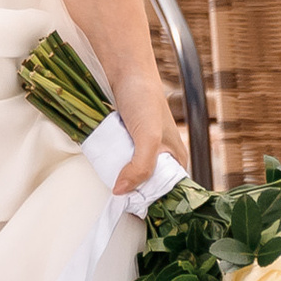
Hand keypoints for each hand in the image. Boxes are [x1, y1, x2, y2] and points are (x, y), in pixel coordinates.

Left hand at [114, 69, 186, 193]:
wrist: (124, 68)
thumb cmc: (144, 99)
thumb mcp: (148, 138)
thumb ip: (140, 168)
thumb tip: (121, 192)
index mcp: (177, 159)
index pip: (170, 193)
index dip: (155, 204)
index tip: (135, 212)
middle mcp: (161, 156)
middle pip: (147, 187)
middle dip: (134, 193)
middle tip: (118, 200)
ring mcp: (140, 148)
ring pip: (130, 174)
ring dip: (120, 180)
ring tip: (110, 187)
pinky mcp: (124, 140)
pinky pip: (118, 160)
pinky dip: (111, 165)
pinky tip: (103, 169)